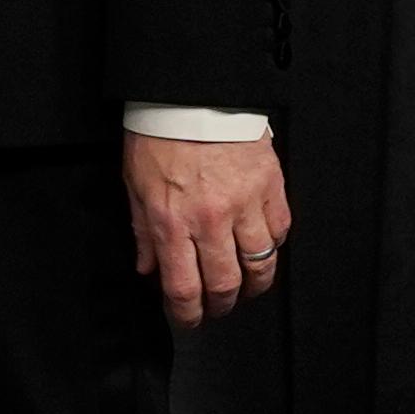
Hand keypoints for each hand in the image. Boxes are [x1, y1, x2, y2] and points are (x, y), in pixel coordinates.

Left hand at [127, 132, 291, 331]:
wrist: (194, 94)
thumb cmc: (160, 134)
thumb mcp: (135, 185)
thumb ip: (142, 232)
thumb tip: (148, 268)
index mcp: (171, 221)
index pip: (183, 288)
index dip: (187, 314)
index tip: (189, 319)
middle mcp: (210, 220)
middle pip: (225, 285)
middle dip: (221, 306)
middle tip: (217, 308)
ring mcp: (245, 205)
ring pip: (260, 265)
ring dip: (253, 286)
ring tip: (246, 289)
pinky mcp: (271, 187)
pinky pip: (280, 232)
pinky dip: (273, 247)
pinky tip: (262, 249)